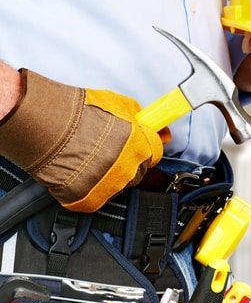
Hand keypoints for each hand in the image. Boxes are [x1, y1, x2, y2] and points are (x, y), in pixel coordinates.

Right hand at [0, 70, 167, 211]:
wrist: (43, 125)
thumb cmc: (75, 112)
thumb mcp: (116, 103)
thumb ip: (137, 116)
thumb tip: (150, 123)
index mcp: (140, 146)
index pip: (155, 153)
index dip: (144, 148)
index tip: (137, 146)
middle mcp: (128, 169)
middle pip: (138, 171)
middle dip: (127, 162)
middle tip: (106, 151)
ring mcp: (109, 186)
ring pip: (118, 186)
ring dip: (108, 177)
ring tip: (88, 160)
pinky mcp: (88, 199)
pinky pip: (95, 198)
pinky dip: (88, 190)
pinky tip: (78, 174)